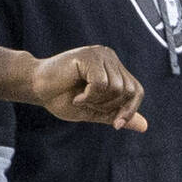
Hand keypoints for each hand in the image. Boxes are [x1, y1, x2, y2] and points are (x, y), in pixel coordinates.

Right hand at [31, 46, 146, 130]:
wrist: (36, 87)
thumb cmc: (61, 97)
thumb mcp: (94, 111)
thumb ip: (117, 115)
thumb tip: (145, 126)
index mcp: (114, 69)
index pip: (136, 90)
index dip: (130, 110)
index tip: (115, 125)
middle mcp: (110, 58)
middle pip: (127, 90)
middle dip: (108, 106)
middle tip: (87, 104)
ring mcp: (100, 55)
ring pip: (116, 87)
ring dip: (97, 101)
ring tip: (80, 98)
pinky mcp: (89, 56)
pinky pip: (101, 83)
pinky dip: (89, 95)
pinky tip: (76, 95)